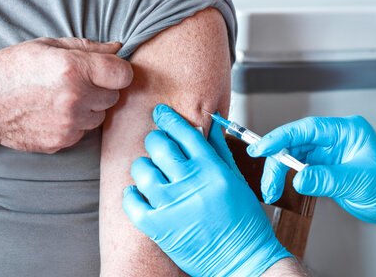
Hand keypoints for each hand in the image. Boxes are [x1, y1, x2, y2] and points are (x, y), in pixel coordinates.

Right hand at [0, 37, 132, 152]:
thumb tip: (116, 48)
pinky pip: (84, 131)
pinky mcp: (62, 142)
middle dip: (102, 88)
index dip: (118, 70)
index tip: (108, 69)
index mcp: (73, 68)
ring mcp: (69, 123)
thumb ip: (87, 47)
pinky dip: (76, 123)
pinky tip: (53, 112)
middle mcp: (75, 98)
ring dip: (90, 107)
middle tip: (79, 82)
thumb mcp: (46, 46)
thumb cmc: (9, 69)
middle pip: (114, 96)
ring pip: (100, 116)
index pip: (124, 74)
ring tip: (63, 97)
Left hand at [123, 104, 291, 276]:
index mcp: (212, 169)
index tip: (161, 113)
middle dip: (155, 140)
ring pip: (141, 170)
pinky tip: (139, 193)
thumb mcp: (237, 180)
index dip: (168, 118)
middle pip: (158, 146)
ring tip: (151, 173)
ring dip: (143, 167)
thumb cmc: (244, 223)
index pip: (183, 132)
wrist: (244, 262)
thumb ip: (219, 150)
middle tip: (157, 145)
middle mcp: (191, 183)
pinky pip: (131, 201)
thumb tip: (210, 124)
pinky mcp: (158, 227)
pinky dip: (131, 194)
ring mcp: (172, 205)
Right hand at [248, 116, 375, 224]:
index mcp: (345, 131)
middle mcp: (333, 139)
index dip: (280, 137)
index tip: (262, 147)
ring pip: (292, 157)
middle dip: (276, 161)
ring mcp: (327, 153)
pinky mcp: (322, 167)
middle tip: (267, 180)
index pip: (306, 129)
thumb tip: (298, 179)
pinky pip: (297, 169)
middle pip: (294, 143)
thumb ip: (325, 179)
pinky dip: (285, 179)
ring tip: (271, 190)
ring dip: (278, 173)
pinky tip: (280, 188)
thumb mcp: (357, 181)